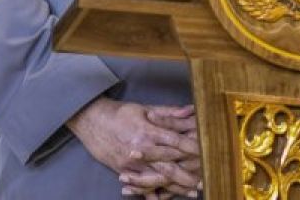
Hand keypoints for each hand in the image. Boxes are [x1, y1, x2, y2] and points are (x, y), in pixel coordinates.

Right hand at [66, 98, 201, 196]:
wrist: (92, 122)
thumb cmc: (121, 114)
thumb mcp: (145, 108)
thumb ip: (169, 113)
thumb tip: (190, 111)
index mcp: (148, 131)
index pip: (174, 141)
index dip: (191, 148)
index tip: (206, 153)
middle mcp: (141, 150)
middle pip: (169, 163)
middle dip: (188, 173)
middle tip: (204, 179)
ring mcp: (132, 163)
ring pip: (158, 178)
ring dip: (176, 187)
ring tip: (192, 192)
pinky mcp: (124, 171)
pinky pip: (140, 186)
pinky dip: (151, 195)